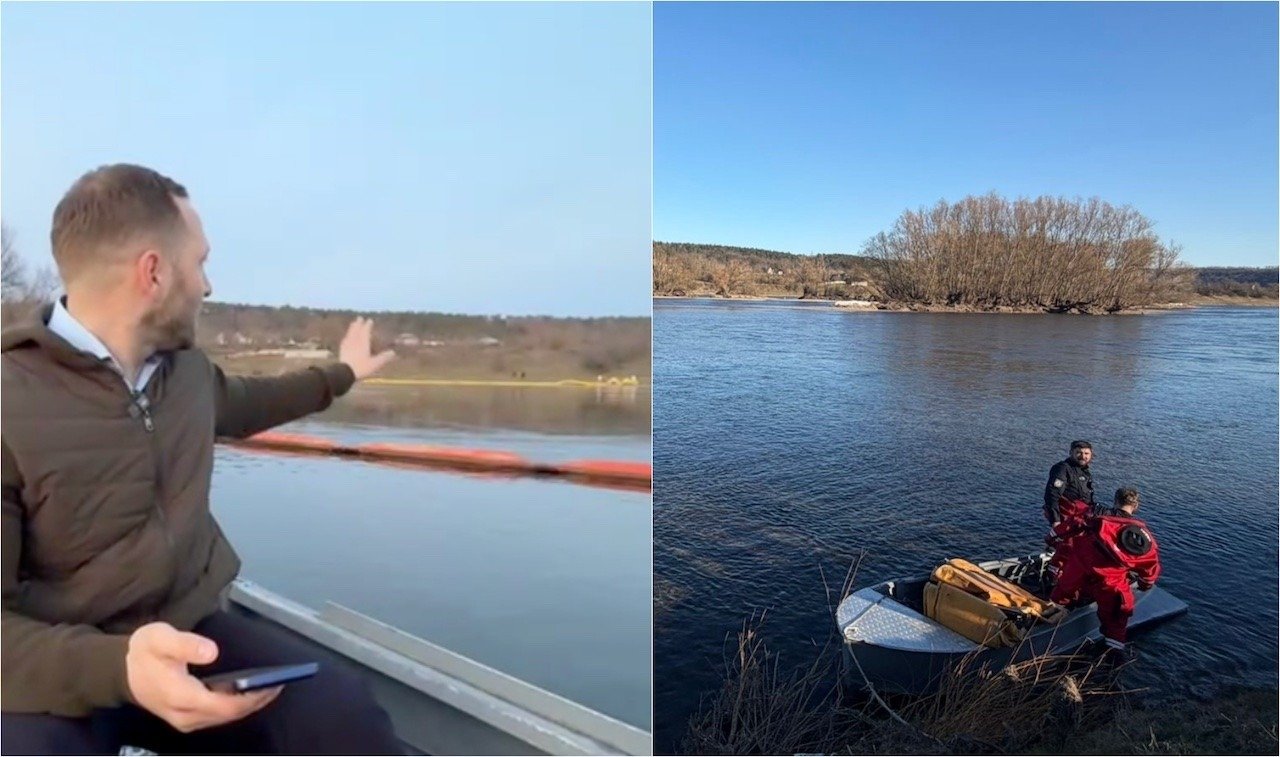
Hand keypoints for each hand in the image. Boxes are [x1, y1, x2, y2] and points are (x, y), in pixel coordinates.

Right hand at [126, 622, 282, 732]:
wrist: (122, 671)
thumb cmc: (144, 652)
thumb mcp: (159, 638)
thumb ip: (185, 644)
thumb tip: (211, 651)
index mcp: (180, 695)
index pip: (223, 705)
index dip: (250, 697)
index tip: (271, 683)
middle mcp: (184, 714)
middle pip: (228, 715)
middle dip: (255, 700)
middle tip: (279, 683)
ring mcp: (185, 719)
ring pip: (224, 718)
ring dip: (248, 704)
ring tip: (271, 686)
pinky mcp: (187, 718)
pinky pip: (217, 716)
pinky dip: (236, 706)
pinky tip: (250, 692)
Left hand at [338, 317, 395, 379]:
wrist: (344, 373)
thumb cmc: (361, 368)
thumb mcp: (375, 364)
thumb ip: (384, 358)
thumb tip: (393, 352)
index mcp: (363, 343)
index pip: (366, 331)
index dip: (368, 325)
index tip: (369, 320)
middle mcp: (355, 342)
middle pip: (356, 330)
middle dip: (358, 324)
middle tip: (359, 317)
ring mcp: (347, 346)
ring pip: (350, 334)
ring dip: (352, 328)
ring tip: (353, 324)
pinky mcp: (342, 351)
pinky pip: (345, 340)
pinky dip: (346, 337)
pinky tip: (346, 338)